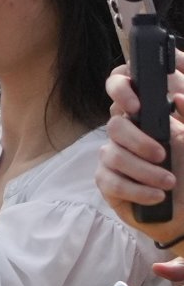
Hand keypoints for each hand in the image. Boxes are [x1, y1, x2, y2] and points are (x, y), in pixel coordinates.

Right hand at [104, 61, 181, 235]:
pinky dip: (137, 190)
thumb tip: (177, 98)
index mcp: (147, 117)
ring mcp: (114, 158)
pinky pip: (112, 181)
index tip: (136, 106)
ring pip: (113, 155)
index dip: (120, 91)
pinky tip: (157, 196)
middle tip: (163, 155)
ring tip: (169, 182)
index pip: (120, 88)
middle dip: (139, 141)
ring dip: (145, 171)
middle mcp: (127, 135)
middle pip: (114, 126)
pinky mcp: (108, 183)